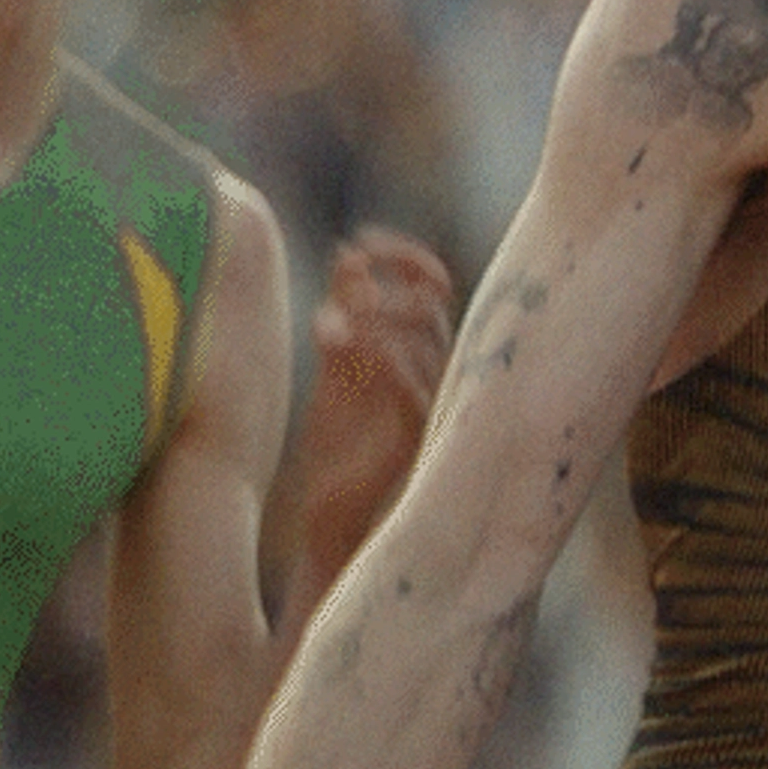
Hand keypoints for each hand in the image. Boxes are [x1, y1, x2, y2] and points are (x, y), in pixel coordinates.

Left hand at [282, 228, 455, 588]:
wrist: (336, 527)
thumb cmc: (339, 453)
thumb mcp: (336, 378)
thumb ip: (346, 325)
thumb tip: (350, 260)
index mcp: (420, 355)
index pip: (433, 287)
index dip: (404, 256)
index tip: (363, 241)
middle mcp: (432, 372)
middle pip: (430, 302)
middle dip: (390, 275)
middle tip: (350, 268)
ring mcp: (430, 402)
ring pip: (423, 334)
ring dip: (375, 311)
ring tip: (334, 319)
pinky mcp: (415, 436)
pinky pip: (411, 383)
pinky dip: (376, 354)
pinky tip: (336, 340)